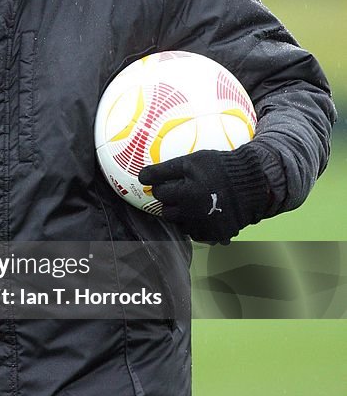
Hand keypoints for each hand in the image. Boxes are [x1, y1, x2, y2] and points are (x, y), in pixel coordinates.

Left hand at [138, 144, 269, 243]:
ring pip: (179, 223)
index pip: (158, 190)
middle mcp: (192, 211)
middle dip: (169, 201)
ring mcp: (203, 224)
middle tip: (180, 191)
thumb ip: (165, 169)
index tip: (165, 181)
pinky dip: (195, 224)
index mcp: (185, 191)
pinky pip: (194, 233)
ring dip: (181, 214)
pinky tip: (203, 212)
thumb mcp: (192, 160)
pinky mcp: (214, 234)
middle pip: (165, 210)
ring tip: (193, 201)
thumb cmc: (221, 167)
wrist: (254, 183)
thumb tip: (141, 177)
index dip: (160, 184)